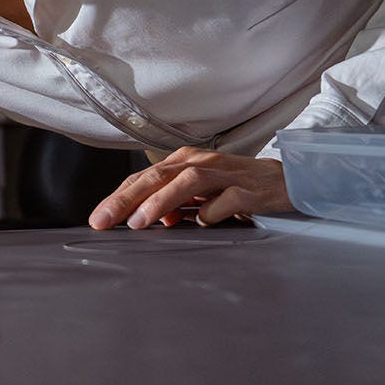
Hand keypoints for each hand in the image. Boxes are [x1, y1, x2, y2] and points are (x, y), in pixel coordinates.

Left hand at [89, 147, 292, 228]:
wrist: (287, 182)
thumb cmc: (238, 187)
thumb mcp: (200, 195)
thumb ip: (174, 204)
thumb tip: (149, 219)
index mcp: (185, 161)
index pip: (144, 178)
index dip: (118, 197)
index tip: (97, 218)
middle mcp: (201, 161)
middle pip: (156, 176)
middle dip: (126, 199)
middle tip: (103, 220)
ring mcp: (224, 173)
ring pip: (185, 182)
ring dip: (160, 202)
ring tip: (138, 222)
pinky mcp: (248, 188)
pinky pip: (225, 199)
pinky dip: (210, 211)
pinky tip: (201, 223)